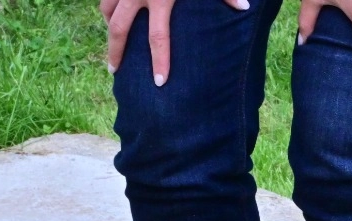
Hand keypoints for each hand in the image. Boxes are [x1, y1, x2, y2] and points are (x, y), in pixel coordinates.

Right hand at [103, 0, 248, 85]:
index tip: (159, 83)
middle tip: (113, 72)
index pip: (157, 36)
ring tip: (111, 44)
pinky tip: (110, 13)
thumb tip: (244, 7)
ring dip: (108, 27)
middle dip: (115, 52)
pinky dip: (106, 5)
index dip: (159, 61)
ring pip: (106, 9)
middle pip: (120, 30)